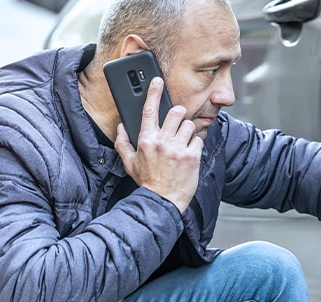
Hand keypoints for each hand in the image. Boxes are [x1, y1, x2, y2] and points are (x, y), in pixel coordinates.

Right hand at [114, 77, 200, 212]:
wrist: (162, 201)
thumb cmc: (147, 182)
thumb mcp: (129, 163)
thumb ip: (123, 143)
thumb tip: (121, 127)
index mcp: (146, 140)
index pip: (149, 110)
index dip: (153, 93)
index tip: (157, 81)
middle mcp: (162, 142)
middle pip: (176, 112)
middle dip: (179, 115)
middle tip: (177, 124)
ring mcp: (178, 148)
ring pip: (190, 125)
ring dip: (188, 131)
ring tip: (183, 143)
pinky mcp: (192, 157)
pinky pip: (199, 140)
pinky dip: (196, 145)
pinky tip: (190, 153)